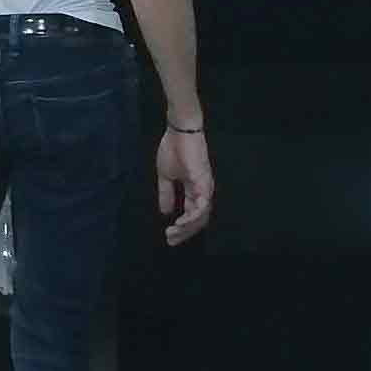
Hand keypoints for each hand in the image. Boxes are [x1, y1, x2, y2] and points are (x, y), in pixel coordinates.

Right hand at [156, 126, 213, 245]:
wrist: (179, 131)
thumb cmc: (173, 149)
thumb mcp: (165, 175)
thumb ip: (166, 193)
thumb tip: (165, 211)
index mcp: (195, 191)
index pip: (192, 215)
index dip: (182, 228)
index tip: (169, 237)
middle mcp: (203, 192)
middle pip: (199, 220)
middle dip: (185, 232)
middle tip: (170, 240)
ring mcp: (205, 188)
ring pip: (202, 216)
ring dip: (188, 227)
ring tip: (173, 232)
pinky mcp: (203, 183)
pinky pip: (202, 205)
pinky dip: (193, 216)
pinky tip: (181, 221)